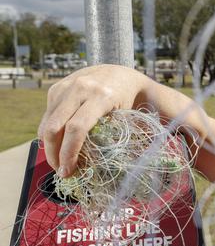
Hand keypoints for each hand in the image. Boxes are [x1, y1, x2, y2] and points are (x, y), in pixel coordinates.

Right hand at [38, 64, 152, 175]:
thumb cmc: (133, 99)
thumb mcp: (136, 114)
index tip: (70, 171)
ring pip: (47, 123)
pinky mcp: (57, 88)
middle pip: (55, 128)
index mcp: (103, 96)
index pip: (77, 128)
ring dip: (49, 147)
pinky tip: (60, 145)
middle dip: (54, 155)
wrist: (122, 73)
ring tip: (60, 162)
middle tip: (62, 172)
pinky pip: (47, 116)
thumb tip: (128, 160)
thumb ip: (132, 131)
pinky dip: (50, 134)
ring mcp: (66, 87)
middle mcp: (81, 88)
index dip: (69, 153)